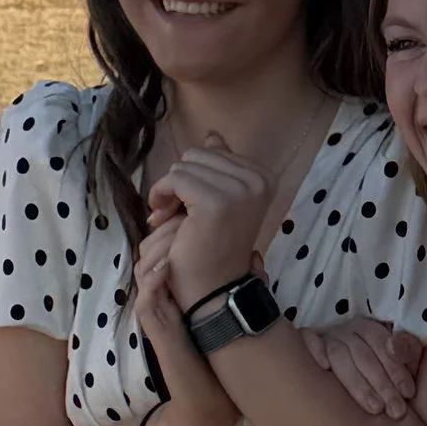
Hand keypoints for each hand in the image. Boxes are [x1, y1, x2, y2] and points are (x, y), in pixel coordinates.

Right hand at [132, 228, 240, 425]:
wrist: (209, 399)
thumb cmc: (218, 357)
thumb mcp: (228, 310)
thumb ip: (237, 283)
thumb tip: (256, 254)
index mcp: (175, 288)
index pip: (167, 244)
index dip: (179, 225)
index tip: (199, 214)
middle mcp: (160, 296)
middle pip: (151, 248)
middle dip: (168, 229)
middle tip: (186, 215)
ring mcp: (154, 312)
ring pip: (144, 266)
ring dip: (160, 247)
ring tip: (178, 232)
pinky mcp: (153, 329)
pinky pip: (144, 298)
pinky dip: (153, 279)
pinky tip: (167, 264)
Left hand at [147, 133, 275, 302]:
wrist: (214, 289)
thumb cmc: (214, 247)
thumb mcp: (222, 200)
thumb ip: (220, 167)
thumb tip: (213, 136)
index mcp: (265, 176)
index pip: (214, 151)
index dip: (195, 176)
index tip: (190, 204)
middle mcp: (258, 180)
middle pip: (198, 154)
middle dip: (180, 182)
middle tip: (176, 212)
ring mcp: (239, 190)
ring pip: (184, 165)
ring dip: (169, 191)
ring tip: (171, 217)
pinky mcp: (216, 201)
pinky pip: (175, 179)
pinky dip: (161, 196)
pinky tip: (162, 217)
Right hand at [300, 315, 422, 418]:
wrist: (360, 372)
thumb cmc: (383, 369)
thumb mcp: (404, 357)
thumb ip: (406, 351)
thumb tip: (393, 348)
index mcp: (368, 329)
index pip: (382, 346)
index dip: (396, 370)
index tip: (408, 394)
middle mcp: (345, 331)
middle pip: (362, 355)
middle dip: (381, 385)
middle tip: (395, 411)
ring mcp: (325, 338)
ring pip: (339, 356)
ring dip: (357, 384)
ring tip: (375, 408)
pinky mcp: (308, 344)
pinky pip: (308, 341)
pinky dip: (315, 351)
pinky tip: (324, 368)